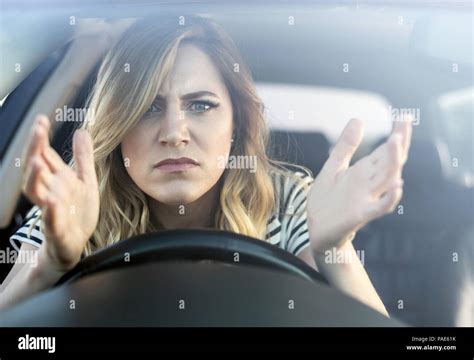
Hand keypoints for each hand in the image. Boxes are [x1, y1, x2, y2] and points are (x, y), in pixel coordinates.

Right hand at [22, 115, 98, 270]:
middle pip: (36, 168)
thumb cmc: (77, 212)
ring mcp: (50, 210)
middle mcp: (50, 191)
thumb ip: (83, 158)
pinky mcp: (56, 230)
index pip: (44, 155)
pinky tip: (52, 202)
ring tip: (37, 161)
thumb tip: (81, 131)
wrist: (75, 244)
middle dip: (34, 149)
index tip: (42, 119)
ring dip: (35, 177)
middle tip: (37, 130)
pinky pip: (50, 220)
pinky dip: (50, 212)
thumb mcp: (86, 181)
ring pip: (36, 193)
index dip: (41, 138)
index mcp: (57, 179)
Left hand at [306, 116, 412, 254]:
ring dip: (393, 162)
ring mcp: (366, 199)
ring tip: (396, 141)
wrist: (315, 229)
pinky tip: (397, 186)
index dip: (396, 135)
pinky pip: (379, 207)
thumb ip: (346, 146)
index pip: (384, 151)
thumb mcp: (334, 167)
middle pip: (389, 162)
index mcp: (363, 172)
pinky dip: (389, 198)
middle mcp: (369, 184)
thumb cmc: (327, 201)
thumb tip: (358, 119)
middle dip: (398, 143)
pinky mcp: (360, 215)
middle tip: (404, 122)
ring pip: (386, 180)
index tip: (404, 116)